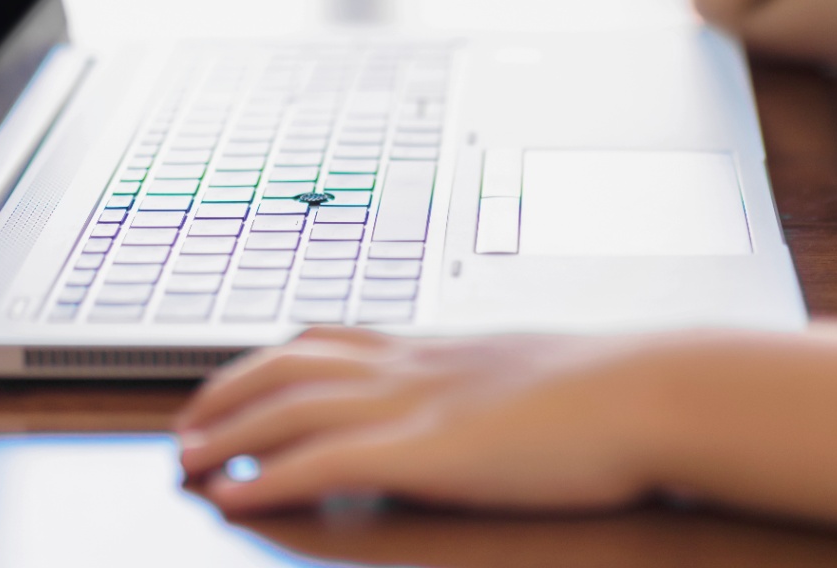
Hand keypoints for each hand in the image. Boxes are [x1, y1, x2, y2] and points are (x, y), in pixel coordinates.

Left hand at [174, 327, 660, 514]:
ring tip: (185, 462)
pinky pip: (320, 463)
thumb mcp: (536, 374)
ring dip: (226, 436)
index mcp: (438, 346)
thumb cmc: (615, 389)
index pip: (329, 338)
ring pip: (287, 408)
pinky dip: (267, 480)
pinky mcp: (423, 452)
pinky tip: (234, 499)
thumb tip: (490, 401)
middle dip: (226, 394)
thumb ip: (495, 383)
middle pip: (287, 364)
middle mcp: (412, 364)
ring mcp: (413, 403)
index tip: (237, 378)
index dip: (269, 360)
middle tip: (185, 427)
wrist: (652, 389)